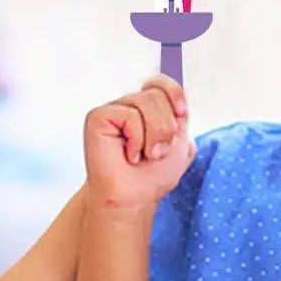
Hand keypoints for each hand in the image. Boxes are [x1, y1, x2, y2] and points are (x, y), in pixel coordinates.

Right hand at [83, 75, 193, 211]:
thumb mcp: (180, 142)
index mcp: (147, 109)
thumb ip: (179, 115)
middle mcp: (128, 106)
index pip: (160, 82)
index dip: (174, 92)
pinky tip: (128, 155)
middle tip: (157, 152)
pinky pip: (129, 115)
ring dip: (154, 134)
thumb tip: (180, 94)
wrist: (134, 198)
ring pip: (145, 101)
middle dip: (166, 126)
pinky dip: (136, 139)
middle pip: (157, 92)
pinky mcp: (98, 117)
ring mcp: (113, 110)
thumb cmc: (153, 175)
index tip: (182, 114)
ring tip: (144, 155)